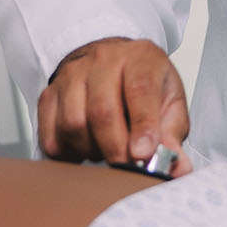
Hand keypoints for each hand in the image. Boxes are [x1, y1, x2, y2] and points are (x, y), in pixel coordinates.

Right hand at [37, 36, 191, 170]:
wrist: (112, 64)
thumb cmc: (144, 85)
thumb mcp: (170, 102)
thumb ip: (173, 135)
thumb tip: (178, 168)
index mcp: (140, 58)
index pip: (139, 90)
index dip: (142, 126)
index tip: (143, 155)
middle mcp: (103, 60)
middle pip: (101, 111)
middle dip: (116, 148)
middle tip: (127, 167)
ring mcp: (71, 75)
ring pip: (72, 124)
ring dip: (91, 150)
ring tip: (107, 150)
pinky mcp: (49, 94)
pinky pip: (51, 135)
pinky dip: (68, 153)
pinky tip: (86, 149)